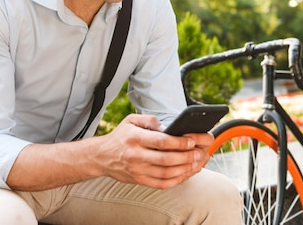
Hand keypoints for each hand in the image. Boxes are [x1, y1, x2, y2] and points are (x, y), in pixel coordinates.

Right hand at [94, 114, 212, 188]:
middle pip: (167, 159)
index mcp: (135, 138)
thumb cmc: (120, 137)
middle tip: (200, 152)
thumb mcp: (131, 120)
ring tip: (198, 163)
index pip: (161, 141)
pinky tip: (187, 173)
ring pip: (167, 174)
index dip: (179, 142)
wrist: (101, 156)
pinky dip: (177, 180)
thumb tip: (167, 126)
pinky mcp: (140, 180)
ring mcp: (138, 170)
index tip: (192, 141)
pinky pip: (162, 184)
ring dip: (186, 169)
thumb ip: (149, 119)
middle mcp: (136, 156)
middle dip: (188, 157)